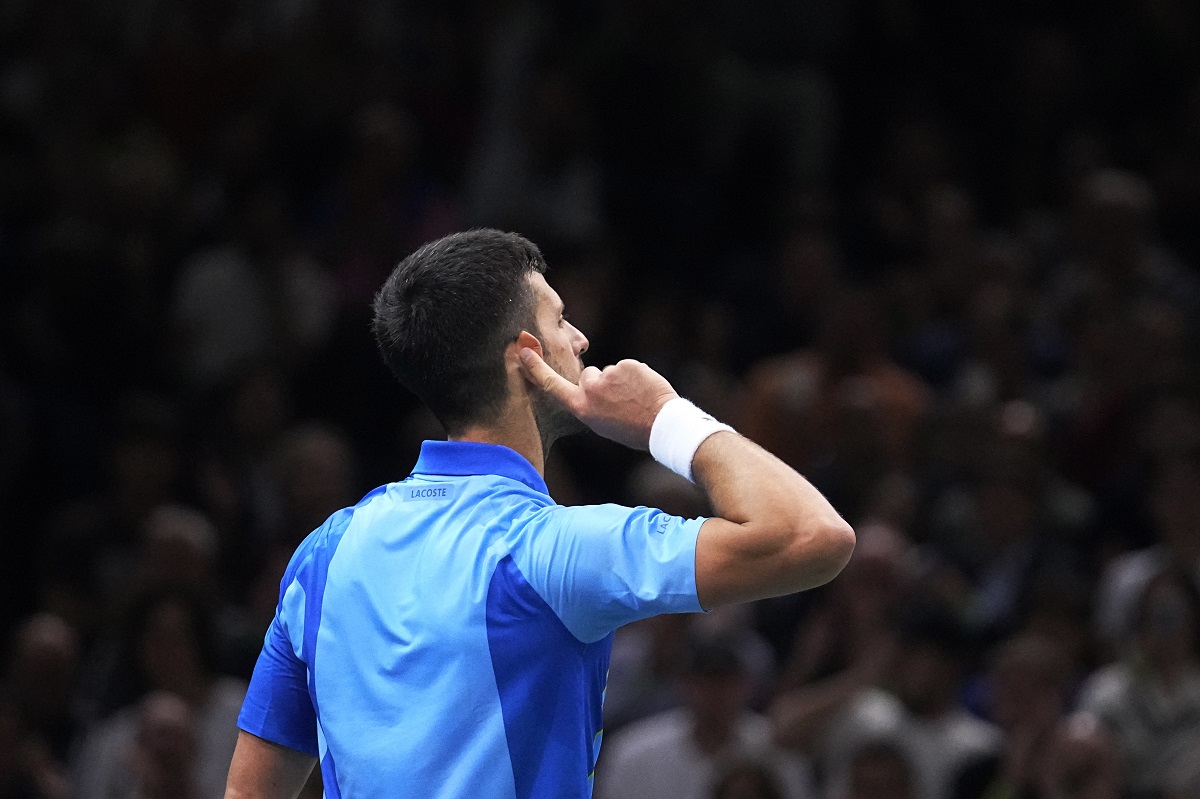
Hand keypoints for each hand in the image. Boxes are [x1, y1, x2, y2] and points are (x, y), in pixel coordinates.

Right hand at [519, 348, 678, 449]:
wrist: (661, 425)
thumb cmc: (631, 429)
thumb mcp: (601, 423)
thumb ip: (589, 404)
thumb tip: (589, 386)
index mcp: (581, 407)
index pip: (552, 385)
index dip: (536, 367)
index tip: (523, 350)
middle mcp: (590, 390)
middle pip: (588, 374)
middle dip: (602, 382)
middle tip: (620, 401)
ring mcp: (608, 375)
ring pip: (611, 371)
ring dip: (622, 380)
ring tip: (635, 398)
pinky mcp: (626, 365)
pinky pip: (628, 366)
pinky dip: (636, 375)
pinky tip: (644, 390)